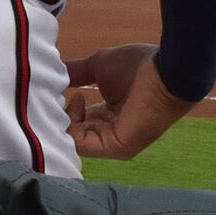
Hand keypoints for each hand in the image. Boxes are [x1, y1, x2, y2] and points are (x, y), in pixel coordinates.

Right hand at [62, 41, 193, 160]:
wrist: (165, 71)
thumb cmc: (138, 67)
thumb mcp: (97, 66)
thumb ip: (75, 74)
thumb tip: (51, 75)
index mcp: (108, 115)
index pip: (77, 122)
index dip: (62, 108)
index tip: (53, 89)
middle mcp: (110, 131)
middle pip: (73, 133)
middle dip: (58, 115)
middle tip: (51, 95)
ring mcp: (114, 143)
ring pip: (75, 141)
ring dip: (63, 119)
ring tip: (65, 95)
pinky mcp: (117, 147)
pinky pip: (83, 144)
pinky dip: (72, 126)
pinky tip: (77, 101)